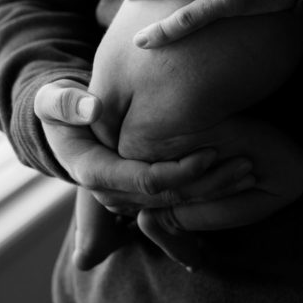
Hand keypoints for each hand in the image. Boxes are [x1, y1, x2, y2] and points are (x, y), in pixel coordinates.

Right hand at [35, 80, 254, 211]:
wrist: (59, 122)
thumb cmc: (58, 105)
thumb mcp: (53, 99)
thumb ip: (64, 104)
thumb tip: (90, 110)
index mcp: (93, 171)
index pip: (144, 180)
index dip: (179, 171)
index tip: (211, 152)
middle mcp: (111, 191)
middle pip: (167, 197)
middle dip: (208, 185)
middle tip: (246, 165)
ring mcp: (127, 195)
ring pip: (177, 202)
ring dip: (214, 190)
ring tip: (249, 168)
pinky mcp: (141, 190)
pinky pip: (177, 196)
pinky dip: (207, 187)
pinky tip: (236, 171)